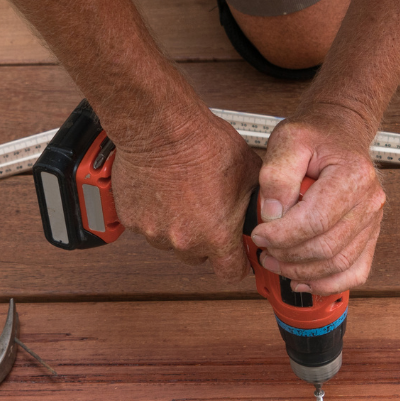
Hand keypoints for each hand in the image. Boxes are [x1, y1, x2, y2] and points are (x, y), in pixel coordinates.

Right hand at [107, 108, 258, 280]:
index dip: (238, 264)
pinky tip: (163, 190)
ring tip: (183, 195)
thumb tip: (267, 208)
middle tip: (206, 211)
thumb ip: (258, 200)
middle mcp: (184, 241)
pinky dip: (154, 214)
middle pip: (199, 257)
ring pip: (170, 242)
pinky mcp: (132, 220)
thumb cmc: (204, 144)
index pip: (231, 273)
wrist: (162, 127)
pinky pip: (148, 225)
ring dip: (177, 226)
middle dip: (205, 240)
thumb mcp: (250, 172)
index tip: (237, 254)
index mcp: (217, 236)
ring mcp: (155, 232)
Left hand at [250, 106, 385, 294]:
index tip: (260, 234)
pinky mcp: (370, 235)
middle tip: (264, 250)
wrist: (340, 133)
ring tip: (276, 263)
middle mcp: (370, 201)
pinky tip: (302, 281)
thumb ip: (277, 175)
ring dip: (302, 272)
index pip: (315, 220)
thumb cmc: (316, 136)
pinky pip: (355, 272)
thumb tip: (273, 215)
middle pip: (327, 247)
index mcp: (353, 175)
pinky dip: (328, 284)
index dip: (282, 235)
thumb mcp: (288, 140)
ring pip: (338, 264)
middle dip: (288, 255)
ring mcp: (373, 221)